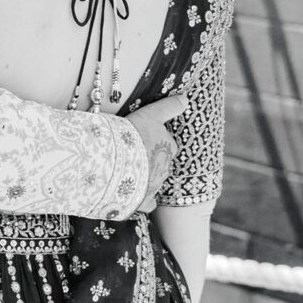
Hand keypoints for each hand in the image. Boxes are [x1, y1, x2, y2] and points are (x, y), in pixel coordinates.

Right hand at [123, 94, 184, 212]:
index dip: (160, 141)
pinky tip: (137, 197)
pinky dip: (145, 201)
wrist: (117, 161)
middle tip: (138, 155)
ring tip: (130, 172)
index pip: (171, 144)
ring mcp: (156, 184)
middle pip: (163, 163)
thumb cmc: (133, 135)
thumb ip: (169, 107)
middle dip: (154, 161)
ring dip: (147, 177)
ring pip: (156, 181)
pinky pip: (148, 203)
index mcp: (169, 148)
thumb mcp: (151, 114)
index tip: (147, 138)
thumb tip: (186, 99)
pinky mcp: (144, 199)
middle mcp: (166, 167)